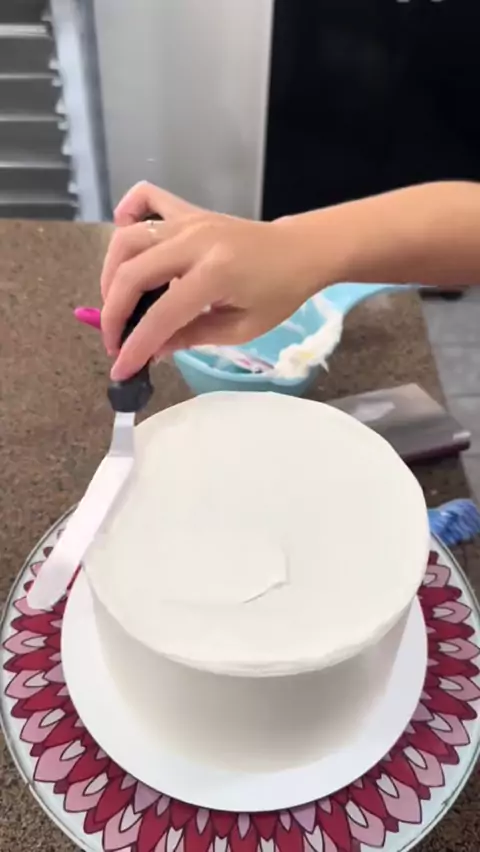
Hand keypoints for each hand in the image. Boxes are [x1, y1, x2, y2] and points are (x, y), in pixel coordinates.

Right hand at [101, 182, 337, 379]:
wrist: (301, 251)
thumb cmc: (279, 293)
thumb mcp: (242, 328)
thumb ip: (192, 337)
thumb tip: (151, 350)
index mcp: (215, 274)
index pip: (161, 316)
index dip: (135, 347)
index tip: (121, 370)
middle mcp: (194, 241)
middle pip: (132, 274)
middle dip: (114, 314)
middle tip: (115, 341)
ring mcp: (188, 221)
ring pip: (127, 239)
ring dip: (111, 275)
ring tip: (117, 305)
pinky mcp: (188, 210)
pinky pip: (146, 198)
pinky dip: (125, 213)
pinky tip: (122, 240)